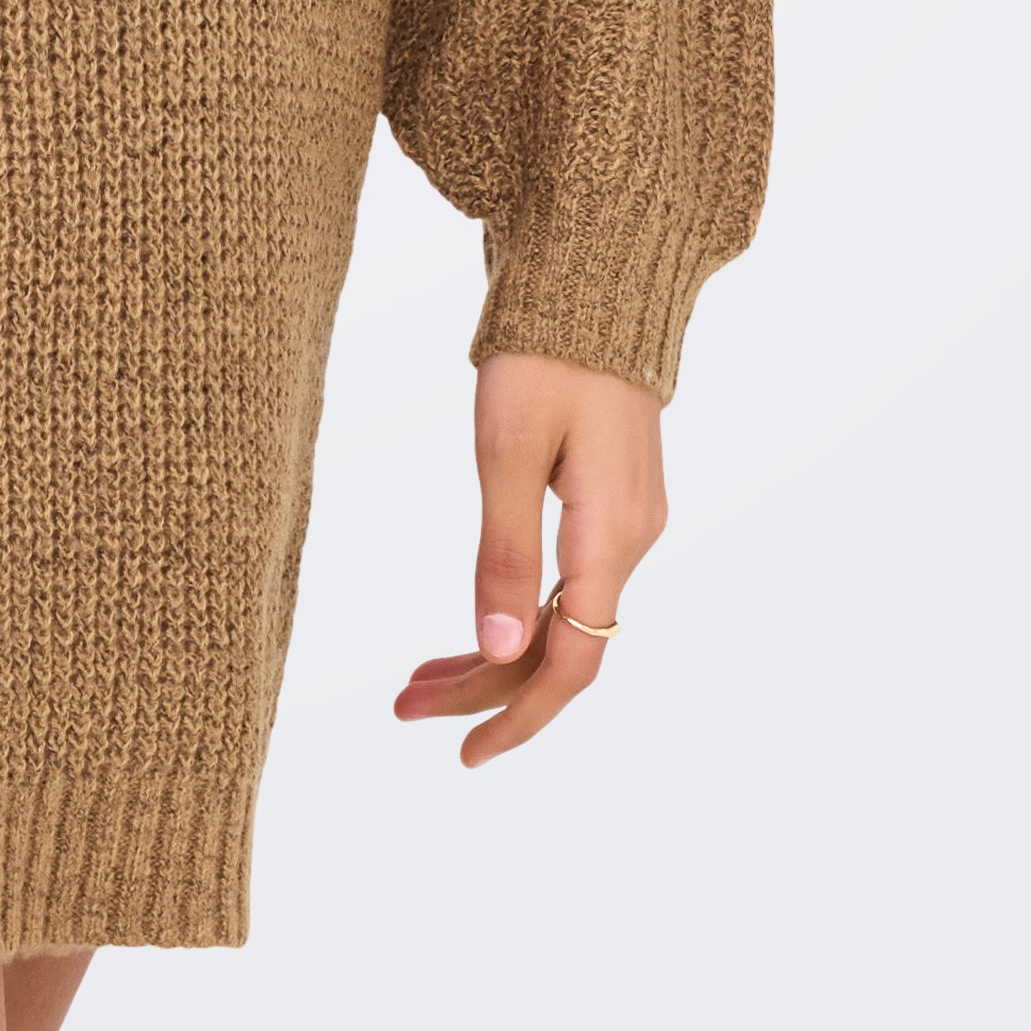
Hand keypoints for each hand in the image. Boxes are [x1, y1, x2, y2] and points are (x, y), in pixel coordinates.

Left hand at [391, 353, 666, 768]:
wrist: (597, 275)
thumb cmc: (544, 353)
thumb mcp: (507, 450)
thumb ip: (503, 553)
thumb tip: (499, 650)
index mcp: (610, 536)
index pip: (571, 664)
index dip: (518, 717)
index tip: (462, 754)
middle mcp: (630, 540)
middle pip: (561, 649)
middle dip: (484, 687)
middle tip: (401, 706)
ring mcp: (625, 521)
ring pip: (561, 618)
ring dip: (494, 652)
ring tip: (416, 678)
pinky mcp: (611, 500)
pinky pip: (567, 583)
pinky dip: (515, 611)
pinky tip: (472, 626)